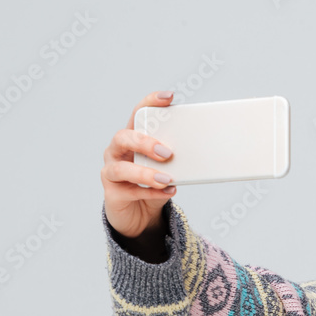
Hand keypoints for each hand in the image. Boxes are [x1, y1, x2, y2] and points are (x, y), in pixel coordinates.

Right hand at [100, 90, 176, 238]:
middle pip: (123, 138)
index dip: (150, 103)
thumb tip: (204, 151)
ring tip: (167, 178)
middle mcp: (116, 152)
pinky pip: (130, 191)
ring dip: (145, 173)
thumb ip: (178, 159)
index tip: (169, 97)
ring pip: (121, 168)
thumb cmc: (154, 186)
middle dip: (144, 142)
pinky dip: (151, 192)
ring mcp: (111, 173)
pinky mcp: (112, 194)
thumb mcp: (168, 169)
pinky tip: (168, 191)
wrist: (141, 217)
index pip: (138, 114)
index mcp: (132, 139)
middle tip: (167, 153)